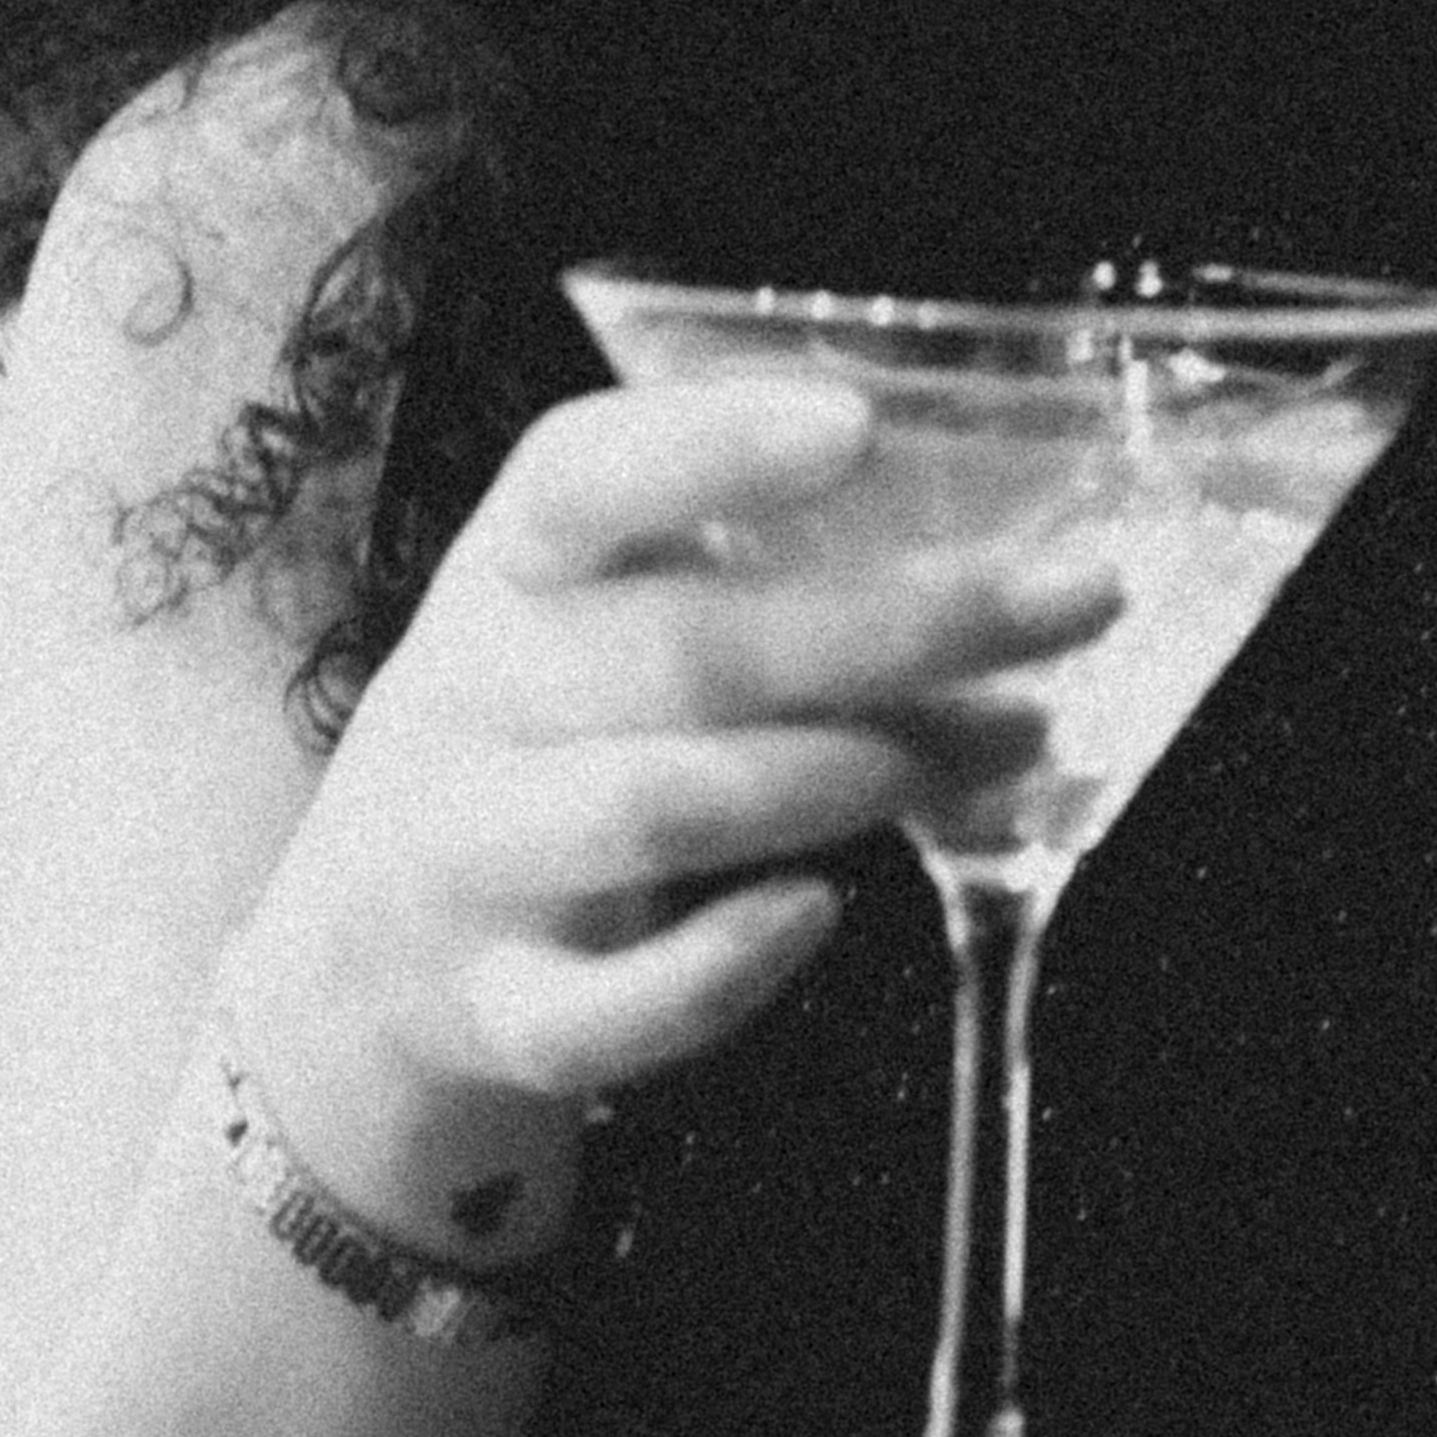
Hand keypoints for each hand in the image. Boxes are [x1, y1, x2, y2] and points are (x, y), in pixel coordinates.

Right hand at [234, 373, 1114, 1159]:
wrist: (362, 956)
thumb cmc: (552, 746)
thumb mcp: (602, 629)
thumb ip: (755, 586)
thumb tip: (1017, 567)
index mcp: (506, 574)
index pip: (576, 478)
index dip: (709, 444)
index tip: (860, 424)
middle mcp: (467, 698)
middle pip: (678, 650)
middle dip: (895, 627)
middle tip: (1074, 601)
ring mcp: (463, 859)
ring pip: (649, 811)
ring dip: (838, 775)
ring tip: (1001, 743)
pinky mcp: (488, 1012)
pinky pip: (597, 1011)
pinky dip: (715, 973)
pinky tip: (817, 916)